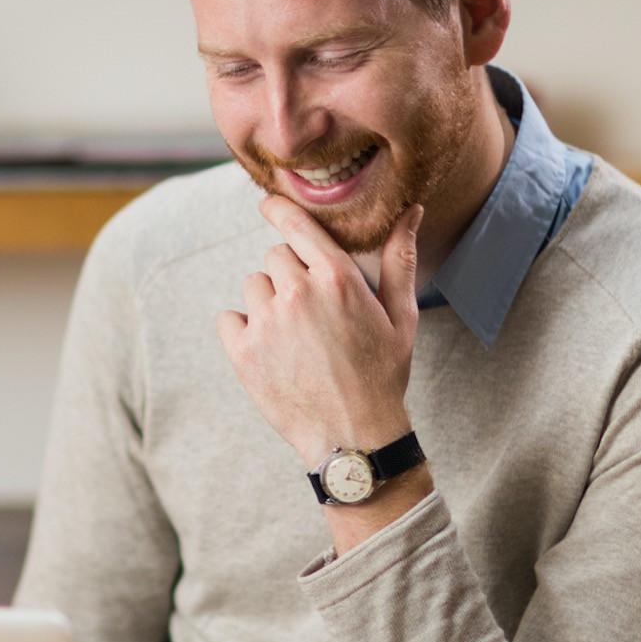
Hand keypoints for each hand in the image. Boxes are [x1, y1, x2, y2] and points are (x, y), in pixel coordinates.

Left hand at [217, 196, 421, 470]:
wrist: (354, 437)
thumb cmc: (382, 375)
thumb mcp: (401, 316)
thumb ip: (400, 258)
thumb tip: (411, 211)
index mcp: (337, 277)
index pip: (295, 222)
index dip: (278, 209)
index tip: (268, 204)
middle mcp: (298, 292)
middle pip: (276, 256)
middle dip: (290, 275)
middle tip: (311, 312)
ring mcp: (267, 322)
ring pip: (253, 285)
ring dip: (267, 302)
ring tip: (294, 337)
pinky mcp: (242, 351)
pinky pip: (229, 318)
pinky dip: (243, 330)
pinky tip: (270, 352)